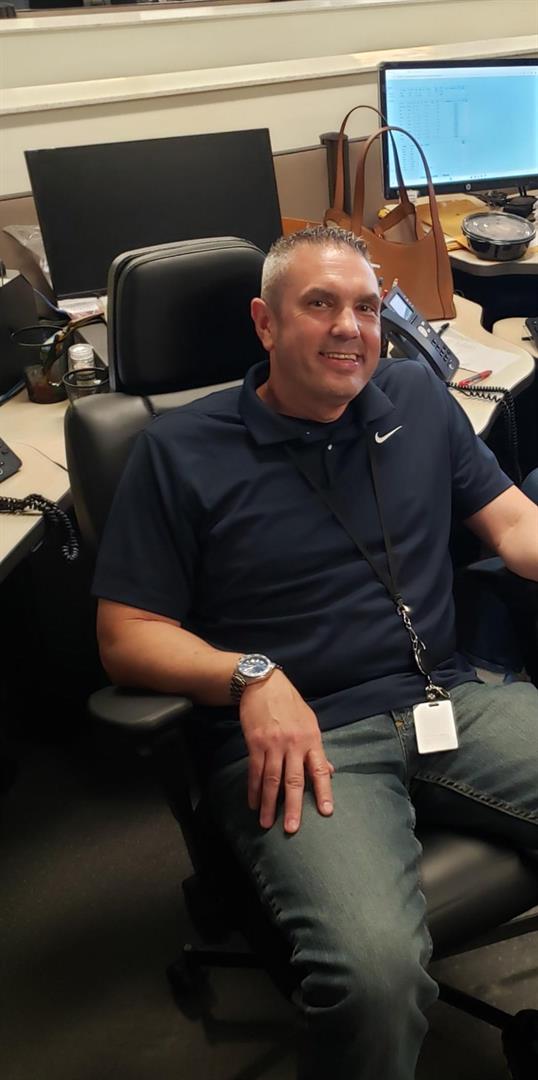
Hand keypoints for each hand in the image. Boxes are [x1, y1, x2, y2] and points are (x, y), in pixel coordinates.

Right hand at [239, 669, 333, 833]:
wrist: (263, 684)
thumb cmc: (290, 704)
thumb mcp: (310, 722)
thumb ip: (318, 749)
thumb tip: (330, 771)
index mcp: (312, 739)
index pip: (320, 770)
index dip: (324, 791)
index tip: (326, 811)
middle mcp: (294, 743)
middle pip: (293, 780)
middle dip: (293, 806)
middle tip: (292, 829)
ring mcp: (273, 744)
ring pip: (272, 779)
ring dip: (269, 803)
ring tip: (266, 823)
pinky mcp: (255, 742)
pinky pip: (255, 770)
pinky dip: (254, 788)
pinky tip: (254, 802)